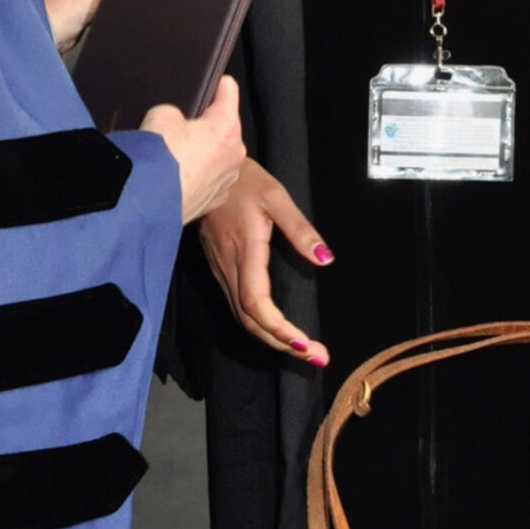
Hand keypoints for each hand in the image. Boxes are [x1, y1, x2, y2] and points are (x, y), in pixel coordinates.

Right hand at [142, 77, 245, 223]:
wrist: (148, 202)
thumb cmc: (158, 155)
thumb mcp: (160, 115)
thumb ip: (176, 113)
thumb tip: (177, 122)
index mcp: (226, 125)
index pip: (229, 90)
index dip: (216, 84)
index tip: (209, 84)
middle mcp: (235, 152)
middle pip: (226, 127)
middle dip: (208, 125)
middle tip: (183, 128)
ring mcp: (228, 179)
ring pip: (220, 156)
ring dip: (206, 153)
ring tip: (179, 157)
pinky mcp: (215, 200)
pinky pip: (211, 179)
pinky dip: (200, 176)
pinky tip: (180, 178)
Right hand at [198, 160, 331, 363]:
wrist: (205, 171)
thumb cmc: (243, 181)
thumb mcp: (276, 197)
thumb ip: (300, 230)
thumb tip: (325, 260)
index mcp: (244, 253)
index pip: (257, 305)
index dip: (279, 329)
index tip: (303, 343)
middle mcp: (229, 268)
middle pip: (251, 321)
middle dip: (282, 344)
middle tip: (316, 357)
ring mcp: (221, 271)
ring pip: (243, 318)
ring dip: (272, 339)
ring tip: (302, 350)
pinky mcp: (220, 270)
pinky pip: (237, 307)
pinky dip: (259, 325)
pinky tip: (277, 331)